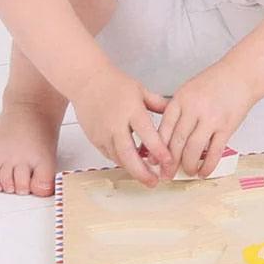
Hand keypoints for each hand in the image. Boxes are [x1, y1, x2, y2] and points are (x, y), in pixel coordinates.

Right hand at [69, 67, 172, 186]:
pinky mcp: (94, 139)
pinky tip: (132, 163)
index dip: (158, 150)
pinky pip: (109, 155)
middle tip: (155, 182)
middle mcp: (116, 124)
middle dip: (142, 172)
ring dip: (132, 169)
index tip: (169, 162)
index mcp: (132, 110)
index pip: (147, 134)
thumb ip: (159, 104)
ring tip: (147, 176)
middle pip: (129, 154)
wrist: (87, 81)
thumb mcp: (141, 90)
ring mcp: (103, 133)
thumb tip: (177, 115)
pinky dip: (121, 161)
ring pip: (118, 158)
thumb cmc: (115, 84)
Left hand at [158, 62, 254, 178]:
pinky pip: (214, 152)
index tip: (154, 162)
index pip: (164, 128)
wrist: (242, 74)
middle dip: (170, 163)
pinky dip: (208, 166)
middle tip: (167, 175)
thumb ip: (178, 110)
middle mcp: (194, 108)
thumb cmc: (215, 82)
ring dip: (189, 165)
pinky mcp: (227, 127)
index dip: (157, 148)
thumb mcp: (189, 90)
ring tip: (188, 172)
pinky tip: (204, 171)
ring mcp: (211, 118)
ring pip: (193, 150)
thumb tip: (165, 138)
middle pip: (176, 142)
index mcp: (181, 99)